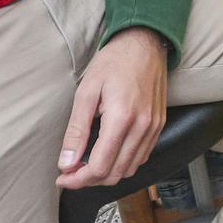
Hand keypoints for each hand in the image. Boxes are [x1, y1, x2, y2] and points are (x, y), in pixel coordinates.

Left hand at [56, 28, 167, 189]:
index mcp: (122, 118)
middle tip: (71, 172)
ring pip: (130, 169)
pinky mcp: (159, 124)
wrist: (145, 42)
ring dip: (107, 173)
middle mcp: (142, 127)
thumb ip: (76, 131)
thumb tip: (66, 163)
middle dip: (90, 180)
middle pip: (116, 174)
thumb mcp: (86, 91)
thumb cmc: (114, 62)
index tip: (62, 177)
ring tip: (87, 163)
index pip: (100, 167)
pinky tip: (109, 152)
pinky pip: (142, 156)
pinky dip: (123, 163)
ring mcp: (154, 127)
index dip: (78, 180)